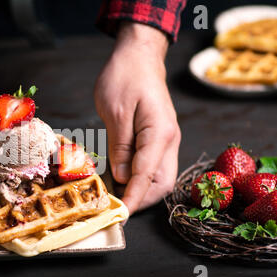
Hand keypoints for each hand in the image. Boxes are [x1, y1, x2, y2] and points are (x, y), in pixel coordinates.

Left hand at [94, 22, 180, 214]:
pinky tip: (120, 178)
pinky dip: (139, 177)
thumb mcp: (115, 112)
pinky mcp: (159, 137)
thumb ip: (120, 147)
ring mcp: (166, 139)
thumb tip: (122, 177)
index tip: (119, 214)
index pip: (147, 175)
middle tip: (115, 206)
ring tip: (114, 195)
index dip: (133, 198)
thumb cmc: (125, 77)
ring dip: (139, 190)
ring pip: (159, 176)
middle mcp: (168, 140)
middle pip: (161, 183)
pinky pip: (153, 164)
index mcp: (159, 133)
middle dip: (140, 199)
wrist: (139, 56)